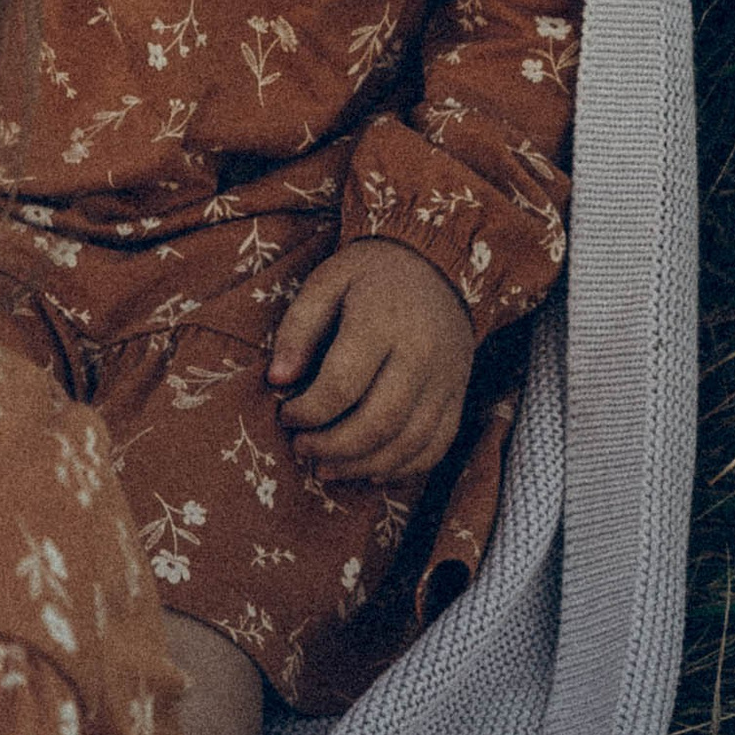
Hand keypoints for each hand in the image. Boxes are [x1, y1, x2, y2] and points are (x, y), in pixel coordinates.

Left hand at [267, 239, 472, 481]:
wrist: (436, 264)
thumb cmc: (369, 275)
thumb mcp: (326, 281)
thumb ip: (299, 327)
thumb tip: (277, 379)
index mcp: (383, 320)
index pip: (342, 384)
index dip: (308, 411)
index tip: (286, 416)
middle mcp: (421, 354)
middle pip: (379, 422)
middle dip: (333, 447)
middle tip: (302, 449)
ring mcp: (446, 378)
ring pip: (409, 442)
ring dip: (363, 466)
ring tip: (327, 469)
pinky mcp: (457, 394)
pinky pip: (436, 445)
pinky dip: (404, 468)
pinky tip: (371, 471)